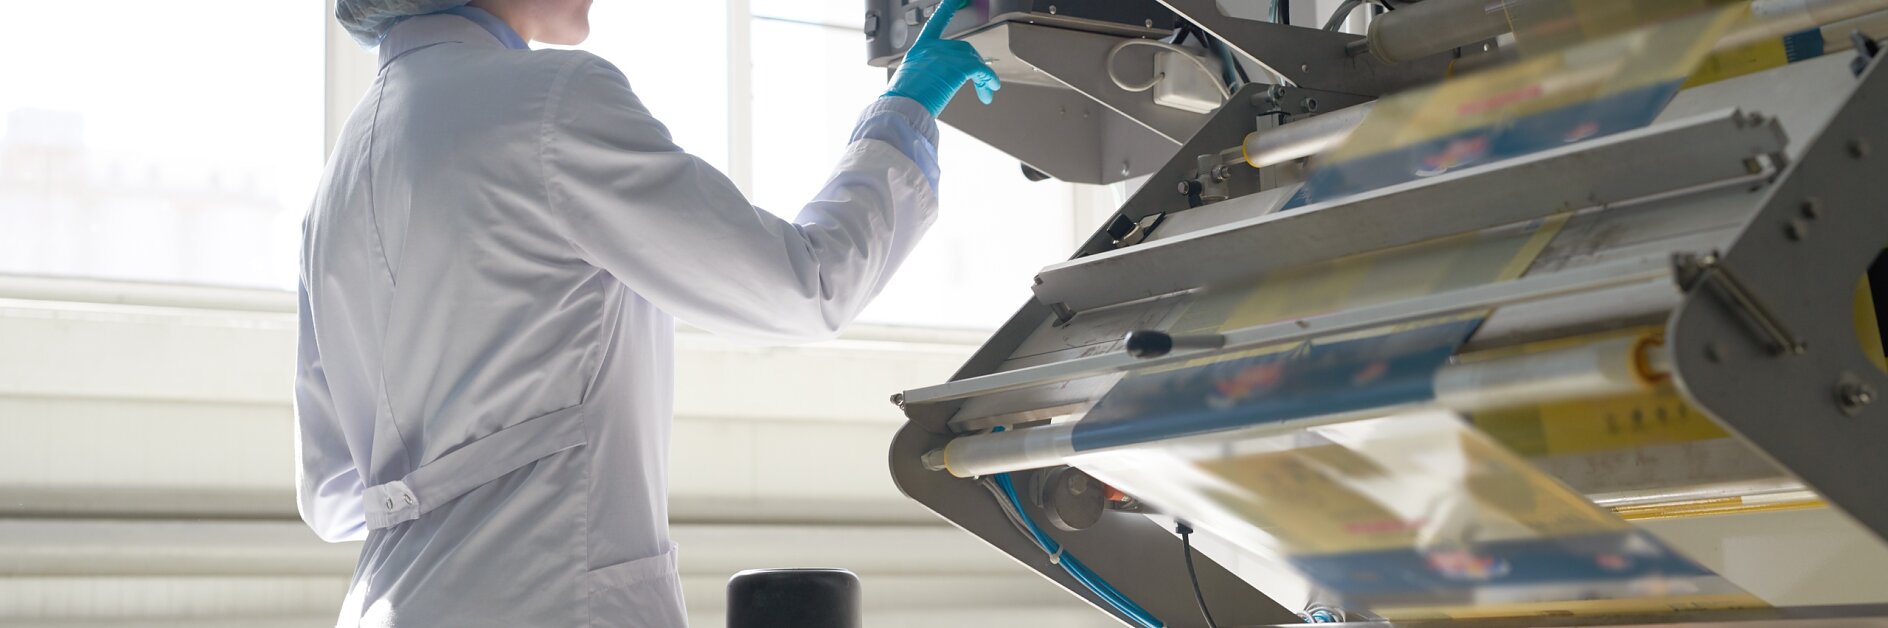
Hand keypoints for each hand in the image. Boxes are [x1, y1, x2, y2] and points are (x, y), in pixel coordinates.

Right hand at [884, 0, 1000, 115]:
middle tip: (981, 84)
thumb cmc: (902, 100)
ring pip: (974, 60)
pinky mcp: (959, 67)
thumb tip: (935, 81)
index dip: (948, 7)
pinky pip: (982, 70)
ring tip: (985, 92)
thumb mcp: (909, 77)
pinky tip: (992, 88)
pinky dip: (990, 79)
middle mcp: (934, 47)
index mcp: (920, 48)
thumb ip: (924, 71)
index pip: (937, 20)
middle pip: (964, 48)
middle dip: (974, 66)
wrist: (902, 108)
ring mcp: (947, 55)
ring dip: (983, 77)